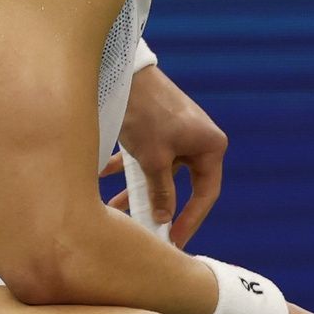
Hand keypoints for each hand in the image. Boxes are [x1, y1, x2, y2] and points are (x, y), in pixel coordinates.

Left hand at [103, 64, 226, 245]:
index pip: (206, 194)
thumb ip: (161, 192)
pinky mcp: (158, 129)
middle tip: (147, 231)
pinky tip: (103, 176)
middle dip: (158, 206)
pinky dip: (127, 168)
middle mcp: (198, 141)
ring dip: (137, 190)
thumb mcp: (154, 160)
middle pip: (181, 185)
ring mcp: (177, 134)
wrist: (122, 73)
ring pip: (159, 173)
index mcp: (210, 147)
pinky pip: (146, 157)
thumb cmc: (146, 113)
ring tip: (116, 209)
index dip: (191, 219)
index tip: (174, 239)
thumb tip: (163, 217)